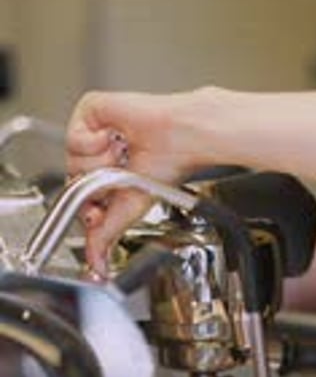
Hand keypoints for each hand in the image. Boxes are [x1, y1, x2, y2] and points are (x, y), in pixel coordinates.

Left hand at [65, 88, 212, 270]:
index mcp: (105, 174)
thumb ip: (106, 237)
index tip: (103, 208)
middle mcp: (96, 153)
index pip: (77, 195)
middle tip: (124, 174)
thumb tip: (97, 266)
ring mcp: (91, 131)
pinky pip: (74, 137)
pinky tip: (118, 136)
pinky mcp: (91, 109)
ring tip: (125, 153)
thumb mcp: (128, 209)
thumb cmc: (167, 167)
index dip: (88, 205)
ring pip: (72, 160)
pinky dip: (98, 143)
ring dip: (103, 162)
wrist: (181, 140)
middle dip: (99, 184)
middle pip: (72, 178)